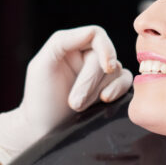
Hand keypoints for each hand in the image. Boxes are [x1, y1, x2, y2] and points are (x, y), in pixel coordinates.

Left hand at [0, 25, 133, 164]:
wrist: (43, 131)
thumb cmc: (39, 99)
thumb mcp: (42, 65)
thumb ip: (62, 41)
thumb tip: (93, 33)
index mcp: (71, 45)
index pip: (96, 34)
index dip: (106, 48)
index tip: (106, 67)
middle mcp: (87, 56)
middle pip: (106, 57)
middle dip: (91, 81)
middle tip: (74, 103)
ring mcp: (99, 74)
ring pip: (117, 71)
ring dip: (98, 91)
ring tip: (78, 107)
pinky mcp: (109, 90)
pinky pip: (125, 82)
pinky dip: (119, 90)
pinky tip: (105, 100)